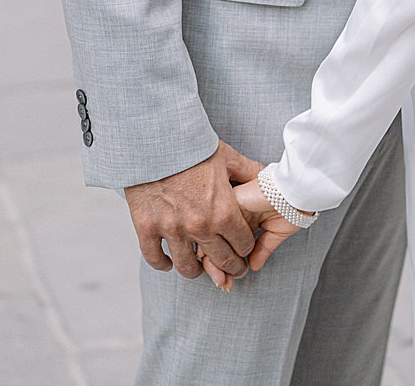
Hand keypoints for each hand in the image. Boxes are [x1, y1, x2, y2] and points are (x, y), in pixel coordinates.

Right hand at [123, 141, 260, 282]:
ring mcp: (172, 229)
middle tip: (231, 271)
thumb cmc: (194, 149)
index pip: (242, 244)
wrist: (156, 143)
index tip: (245, 252)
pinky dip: (163, 264)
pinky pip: (155, 257)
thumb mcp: (228, 158)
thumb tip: (267, 176)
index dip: (246, 250)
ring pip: (187, 266)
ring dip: (196, 271)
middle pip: (220, 260)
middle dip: (230, 268)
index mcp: (223, 212)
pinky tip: (170, 263)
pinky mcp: (147, 228)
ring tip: (201, 269)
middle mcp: (200, 226)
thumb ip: (249, 172)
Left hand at [199, 175, 305, 291]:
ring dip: (214, 265)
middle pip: (213, 246)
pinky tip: (224, 266)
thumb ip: (263, 248)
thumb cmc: (293, 206)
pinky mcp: (227, 205)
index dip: (225, 266)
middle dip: (217, 270)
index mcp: (242, 221)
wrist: (298, 191)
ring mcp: (227, 211)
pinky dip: (216, 253)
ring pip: (209, 241)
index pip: (226, 246)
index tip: (228, 283)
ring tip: (223, 281)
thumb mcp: (276, 232)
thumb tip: (253, 266)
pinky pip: (213, 231)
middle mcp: (231, 217)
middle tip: (224, 285)